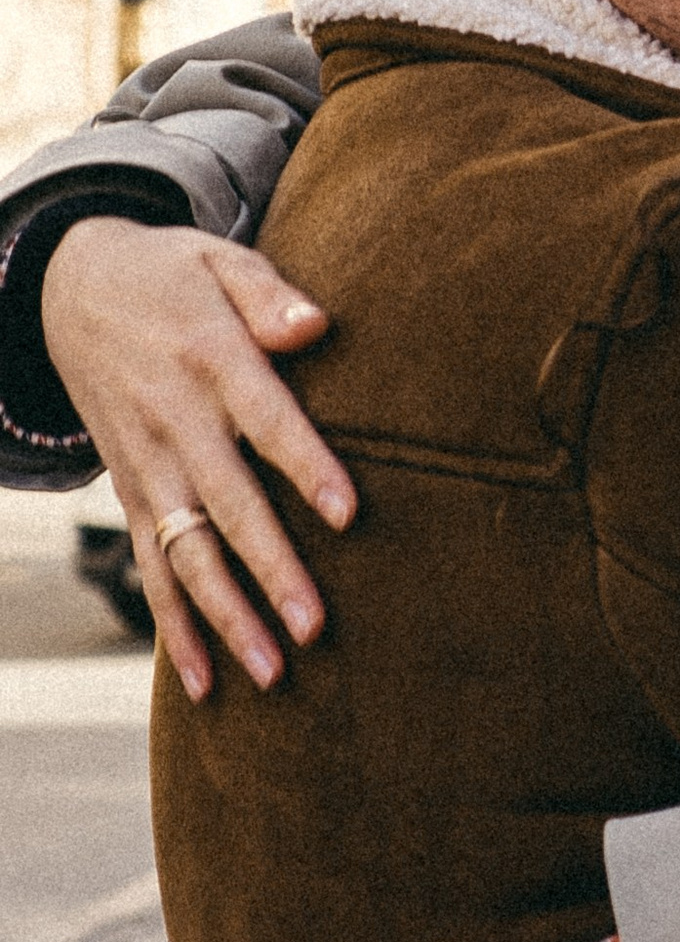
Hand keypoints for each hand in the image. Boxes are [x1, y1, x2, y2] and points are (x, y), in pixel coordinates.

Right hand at [45, 221, 351, 701]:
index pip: (267, 421)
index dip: (307, 466)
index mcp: (210, 360)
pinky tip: (203, 682)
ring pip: (186, 553)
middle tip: (316, 627)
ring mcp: (146, 464)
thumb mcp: (218, 259)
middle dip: (271, 570)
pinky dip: (173, 625)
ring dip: (227, 617)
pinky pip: (150, 566)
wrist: (69, 291)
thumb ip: (269, 294)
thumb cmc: (171, 275)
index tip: (349, 515)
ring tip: (274, 672)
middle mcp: (174, 422)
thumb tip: (317, 325)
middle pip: (228, 506)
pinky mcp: (129, 490)